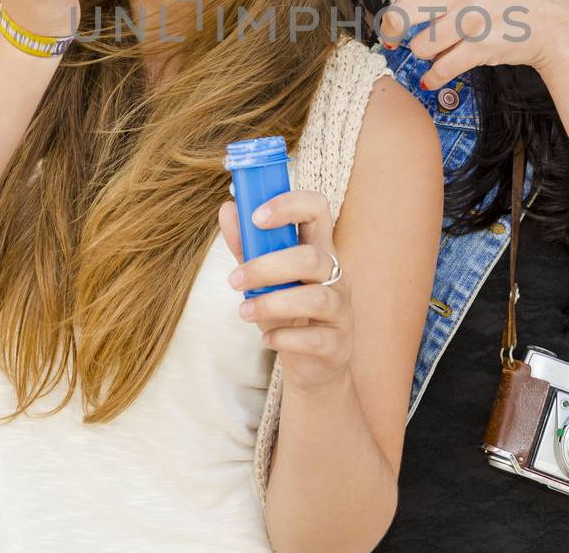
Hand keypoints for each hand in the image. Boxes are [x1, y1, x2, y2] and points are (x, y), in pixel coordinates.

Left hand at [217, 190, 352, 392]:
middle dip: (268, 266)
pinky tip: (267, 339)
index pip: (318, 209)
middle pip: (311, 258)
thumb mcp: (264, 277)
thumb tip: (227, 209)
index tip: (256, 217)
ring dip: (272, 303)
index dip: (289, 205)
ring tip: (243, 311)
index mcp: (319, 249)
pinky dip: (285, 338)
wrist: (311, 364)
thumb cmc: (288, 312)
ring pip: (316, 298)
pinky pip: (314, 338)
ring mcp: (340, 310)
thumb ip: (246, 245)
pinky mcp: (337, 344)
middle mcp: (335, 275)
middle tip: (234, 280)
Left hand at [373, 0, 568, 89]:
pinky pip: (440, 69)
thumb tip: (395, 13)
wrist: (550, 22)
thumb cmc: (504, 1)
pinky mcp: (480, 45)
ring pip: (420, 47)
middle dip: (392, 32)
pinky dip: (434, 78)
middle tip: (393, 39)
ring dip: (427, 54)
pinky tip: (434, 79)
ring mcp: (470, 17)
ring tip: (444, 47)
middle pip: (400, 16)